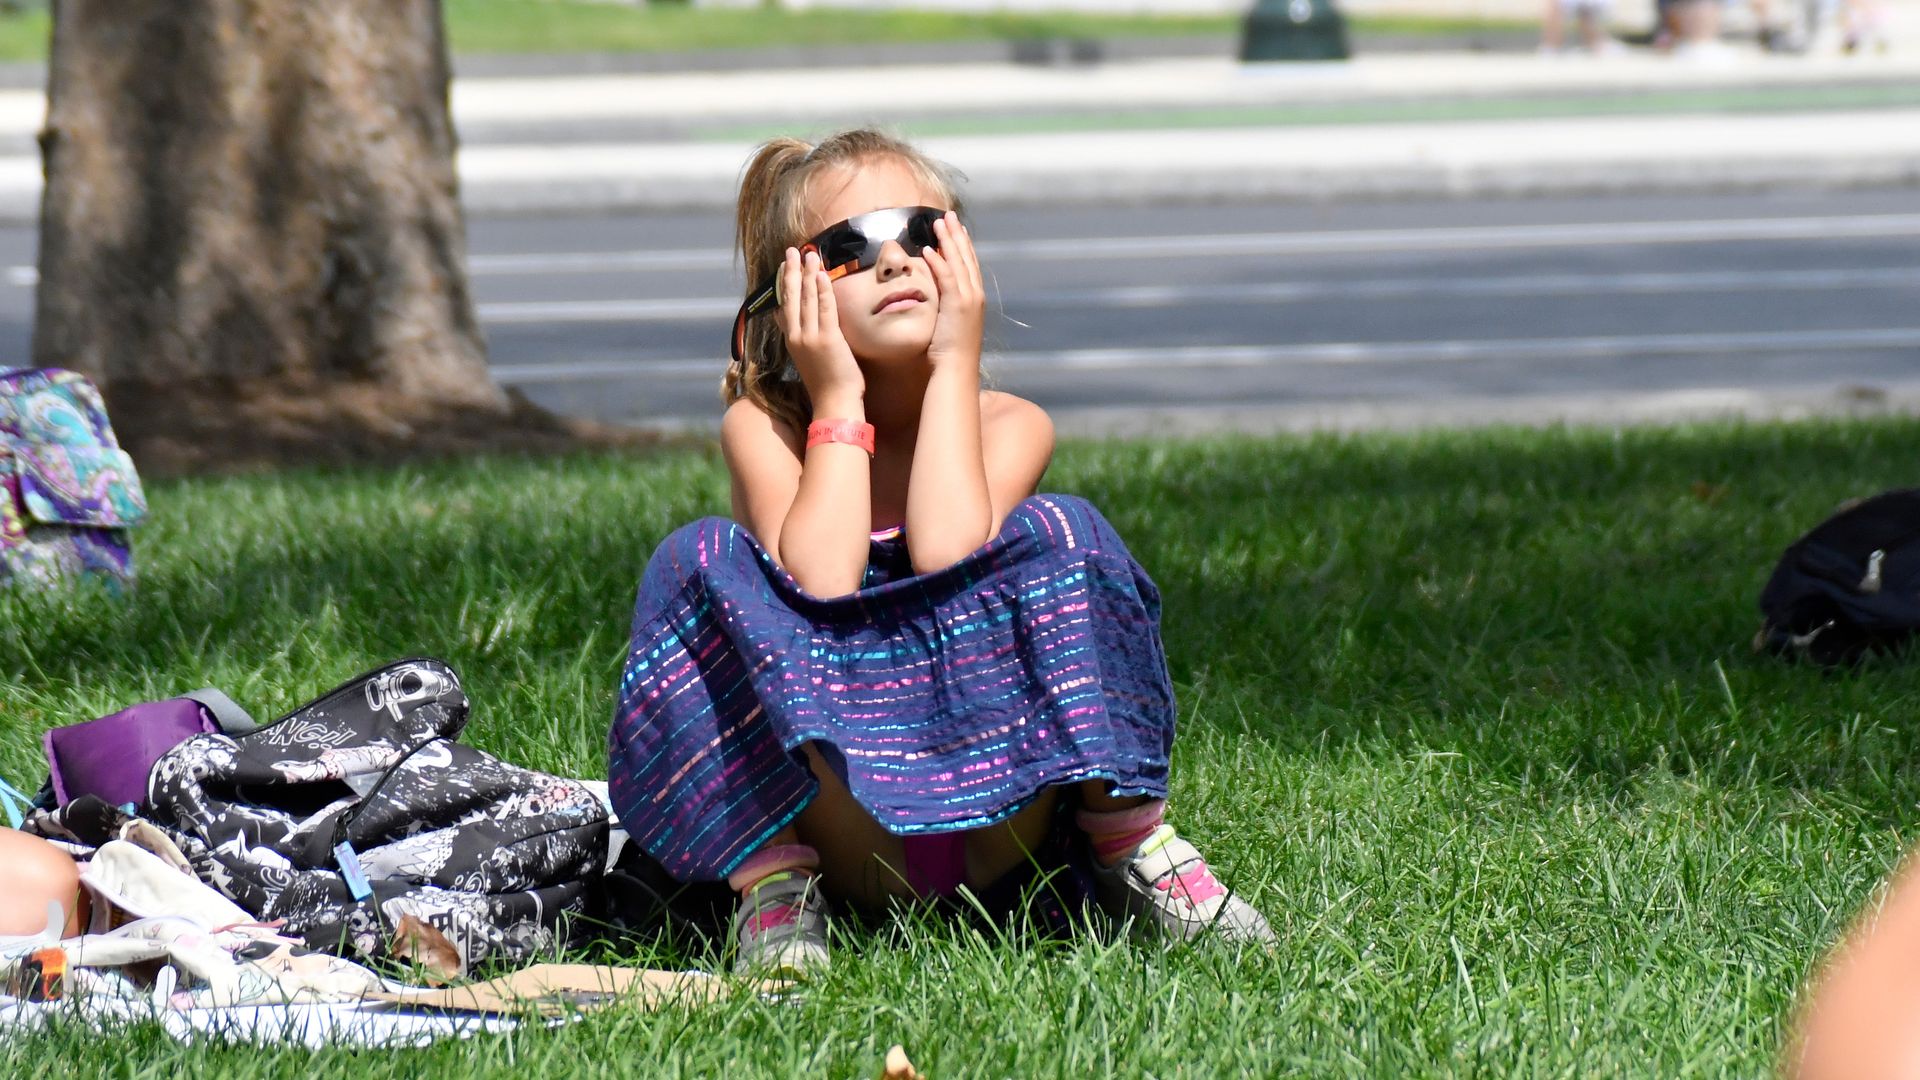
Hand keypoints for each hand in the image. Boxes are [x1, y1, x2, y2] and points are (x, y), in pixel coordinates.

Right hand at [778, 247, 863, 400]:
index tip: (785, 266)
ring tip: (809, 254)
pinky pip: (825, 308)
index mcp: (792, 341)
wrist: (835, 404)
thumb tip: (788, 321)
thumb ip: (800, 339)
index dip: (783, 284)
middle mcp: (797, 337)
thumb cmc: (827, 385)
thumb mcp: (808, 359)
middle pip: (791, 297)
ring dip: (807, 273)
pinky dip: (823, 289)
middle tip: (792, 251)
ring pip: (806, 298)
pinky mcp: (828, 340)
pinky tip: (822, 274)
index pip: (784, 306)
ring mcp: (810, 338)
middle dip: (791, 271)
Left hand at [921, 212, 984, 371]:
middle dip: (957, 234)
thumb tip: (936, 300)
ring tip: (937, 222)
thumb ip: (946, 308)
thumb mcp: (949, 326)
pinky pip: (947, 278)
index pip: (969, 265)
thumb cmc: (949, 355)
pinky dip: (939, 262)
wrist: (956, 371)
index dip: (963, 244)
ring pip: (958, 262)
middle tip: (949, 215)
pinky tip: (929, 249)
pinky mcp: (957, 306)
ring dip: (948, 240)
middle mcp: (975, 296)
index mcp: (975, 300)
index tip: (956, 227)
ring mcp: (968, 300)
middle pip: (966, 257)